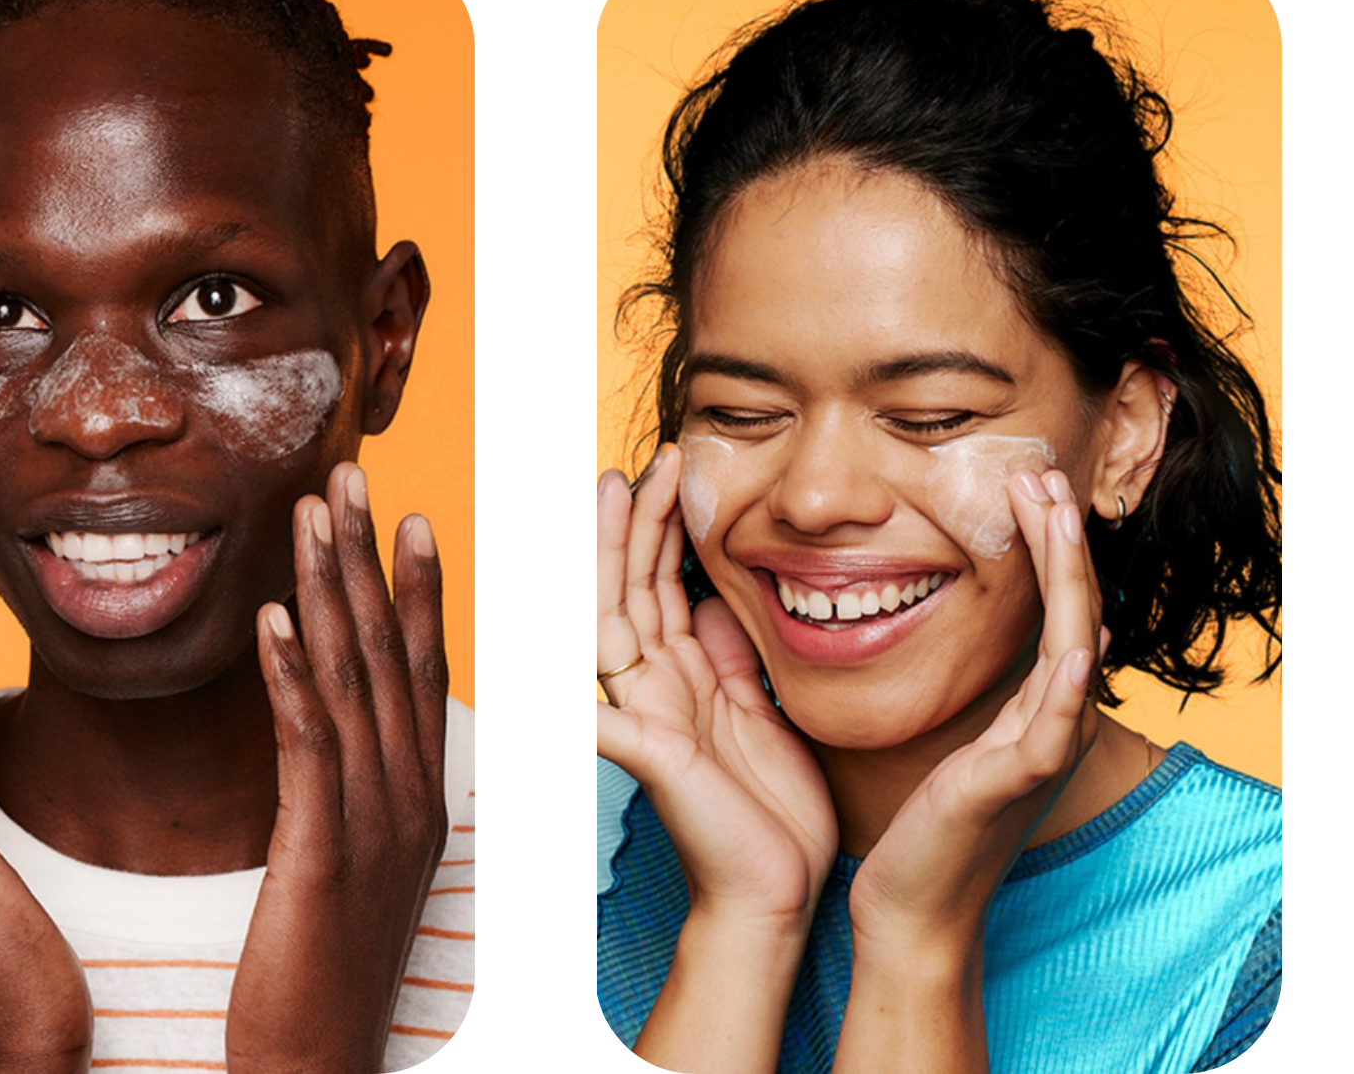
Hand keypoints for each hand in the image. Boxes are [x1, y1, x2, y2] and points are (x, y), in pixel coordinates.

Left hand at [226, 463, 450, 1069]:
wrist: (317, 1065)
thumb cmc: (318, 977)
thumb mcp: (348, 870)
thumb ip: (346, 799)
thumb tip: (332, 746)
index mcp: (421, 799)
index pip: (422, 671)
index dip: (413, 588)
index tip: (399, 517)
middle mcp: (412, 798)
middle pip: (394, 654)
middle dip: (370, 559)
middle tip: (351, 478)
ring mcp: (376, 823)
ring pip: (356, 682)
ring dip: (328, 590)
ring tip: (307, 517)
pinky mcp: (325, 851)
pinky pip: (309, 745)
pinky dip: (289, 676)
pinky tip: (266, 622)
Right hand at [594, 444, 837, 930]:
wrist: (773, 890)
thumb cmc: (770, 811)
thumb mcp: (760, 709)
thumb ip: (731, 657)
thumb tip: (714, 601)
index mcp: (682, 680)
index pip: (659, 586)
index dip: (661, 528)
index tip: (671, 470)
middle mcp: (654, 693)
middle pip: (629, 589)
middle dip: (631, 523)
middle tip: (639, 463)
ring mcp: (646, 722)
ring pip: (613, 622)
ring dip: (611, 558)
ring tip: (612, 498)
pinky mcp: (652, 758)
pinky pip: (608, 717)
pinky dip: (591, 689)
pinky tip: (580, 643)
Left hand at [846, 469, 1107, 951]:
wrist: (915, 906)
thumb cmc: (932, 823)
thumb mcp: (970, 736)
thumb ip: (1004, 688)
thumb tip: (1055, 638)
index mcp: (1043, 706)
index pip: (1060, 607)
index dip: (1053, 544)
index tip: (1033, 484)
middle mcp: (1056, 721)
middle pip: (1076, 610)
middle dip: (1064, 540)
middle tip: (1046, 473)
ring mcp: (1042, 752)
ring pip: (1073, 648)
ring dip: (1068, 578)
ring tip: (1055, 515)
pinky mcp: (1014, 784)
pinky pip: (1051, 726)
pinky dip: (1067, 682)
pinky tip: (1074, 642)